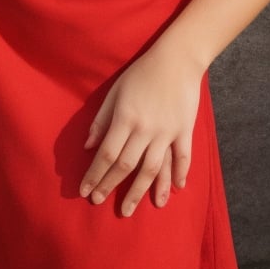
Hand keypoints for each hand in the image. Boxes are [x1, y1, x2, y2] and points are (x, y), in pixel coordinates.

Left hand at [79, 40, 202, 216]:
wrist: (177, 58)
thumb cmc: (141, 72)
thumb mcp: (115, 91)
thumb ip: (101, 119)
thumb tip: (88, 146)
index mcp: (125, 117)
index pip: (106, 153)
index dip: (94, 174)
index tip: (84, 190)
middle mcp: (145, 128)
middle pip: (126, 165)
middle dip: (109, 186)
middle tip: (97, 202)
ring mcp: (167, 131)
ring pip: (152, 169)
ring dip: (139, 192)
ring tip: (129, 210)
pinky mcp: (184, 130)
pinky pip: (182, 157)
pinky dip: (178, 175)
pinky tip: (174, 190)